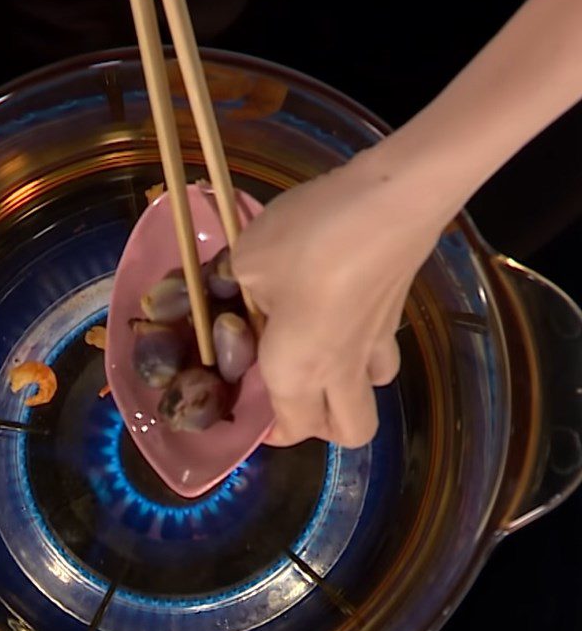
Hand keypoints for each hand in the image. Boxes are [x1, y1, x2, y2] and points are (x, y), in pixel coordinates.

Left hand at [233, 145, 452, 447]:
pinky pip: (382, 353)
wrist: (392, 199)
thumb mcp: (247, 261)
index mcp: (298, 372)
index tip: (250, 411)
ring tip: (318, 355)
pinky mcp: (398, 313)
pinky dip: (364, 350)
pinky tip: (342, 313)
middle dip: (319, 427)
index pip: (291, 429)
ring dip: (347, 389)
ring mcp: (378, 345)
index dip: (269, 431)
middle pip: (350, 432)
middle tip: (289, 394)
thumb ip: (232, 289)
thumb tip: (237, 293)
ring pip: (372, 393)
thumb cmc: (308, 240)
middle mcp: (342, 371)